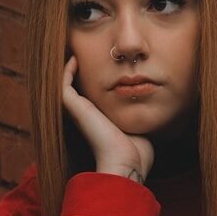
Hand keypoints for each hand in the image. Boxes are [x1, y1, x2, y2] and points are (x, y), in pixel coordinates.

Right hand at [62, 54, 154, 181]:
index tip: (105, 67)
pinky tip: (75, 58)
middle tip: (89, 55)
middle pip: (78, 90)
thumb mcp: (141, 127)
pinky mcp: (75, 108)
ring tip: (77, 51)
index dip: (96, 83)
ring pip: (66, 86)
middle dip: (81, 72)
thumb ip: (142, 115)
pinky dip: (66, 70)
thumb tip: (153, 104)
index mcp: (100, 122)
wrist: (126, 164)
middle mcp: (86, 117)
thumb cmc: (137, 153)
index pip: (94, 99)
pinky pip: (63, 84)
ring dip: (70, 69)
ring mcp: (79, 113)